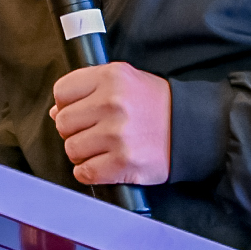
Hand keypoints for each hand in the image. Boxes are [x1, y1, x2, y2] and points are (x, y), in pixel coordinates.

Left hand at [49, 62, 171, 187]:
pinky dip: (89, 172)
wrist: (194, 129)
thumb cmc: (157, 105)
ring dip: (82, 153)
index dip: (67, 104)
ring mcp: (117, 135)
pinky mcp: (123, 162)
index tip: (80, 111)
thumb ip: (91, 88)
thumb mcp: (127, 80)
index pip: (62, 91)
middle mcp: (112, 103)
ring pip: (72, 149)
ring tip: (101, 148)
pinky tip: (103, 164)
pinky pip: (85, 172)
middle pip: (63, 122)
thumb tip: (57, 111)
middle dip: (74, 130)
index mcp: (111, 77)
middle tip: (94, 132)